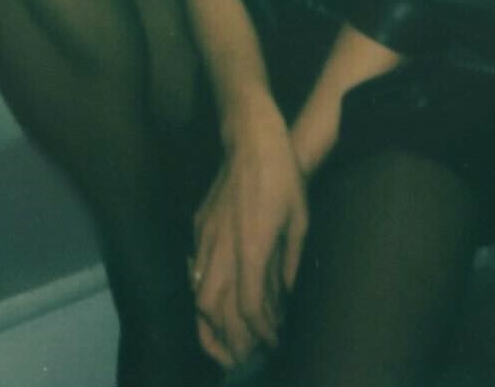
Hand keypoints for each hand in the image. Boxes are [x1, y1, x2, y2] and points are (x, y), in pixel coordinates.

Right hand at [189, 100, 308, 368]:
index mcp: (251, 247)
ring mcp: (206, 236)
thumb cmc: (282, 175)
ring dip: (209, 324)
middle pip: (214, 309)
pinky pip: (194, 272)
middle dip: (229, 339)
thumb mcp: (300, 219)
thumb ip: (289, 262)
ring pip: (198, 294)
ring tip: (223, 343)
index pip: (250, 306)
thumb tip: (284, 296)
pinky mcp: (199, 226)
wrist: (251, 138)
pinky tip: (211, 306)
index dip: (261, 331)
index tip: (272, 343)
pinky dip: (201, 296)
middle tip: (245, 355)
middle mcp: (222, 247)